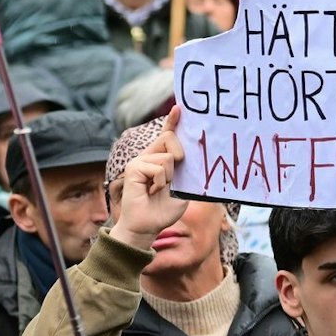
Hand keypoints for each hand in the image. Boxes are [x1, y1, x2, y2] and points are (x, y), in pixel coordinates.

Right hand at [109, 107, 188, 248]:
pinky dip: (160, 182)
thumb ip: (188, 174)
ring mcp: (140, 161)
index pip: (167, 135)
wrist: (147, 227)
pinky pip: (158, 167)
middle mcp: (149, 156)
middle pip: (170, 138)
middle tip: (173, 178)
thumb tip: (201, 163)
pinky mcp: (133, 168)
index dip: (173, 122)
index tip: (180, 108)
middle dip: (180, 156)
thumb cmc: (164, 210)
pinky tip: (151, 191)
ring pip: (168, 156)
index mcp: (161, 159)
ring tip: (158, 190)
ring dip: (169, 177)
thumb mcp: (183, 190)